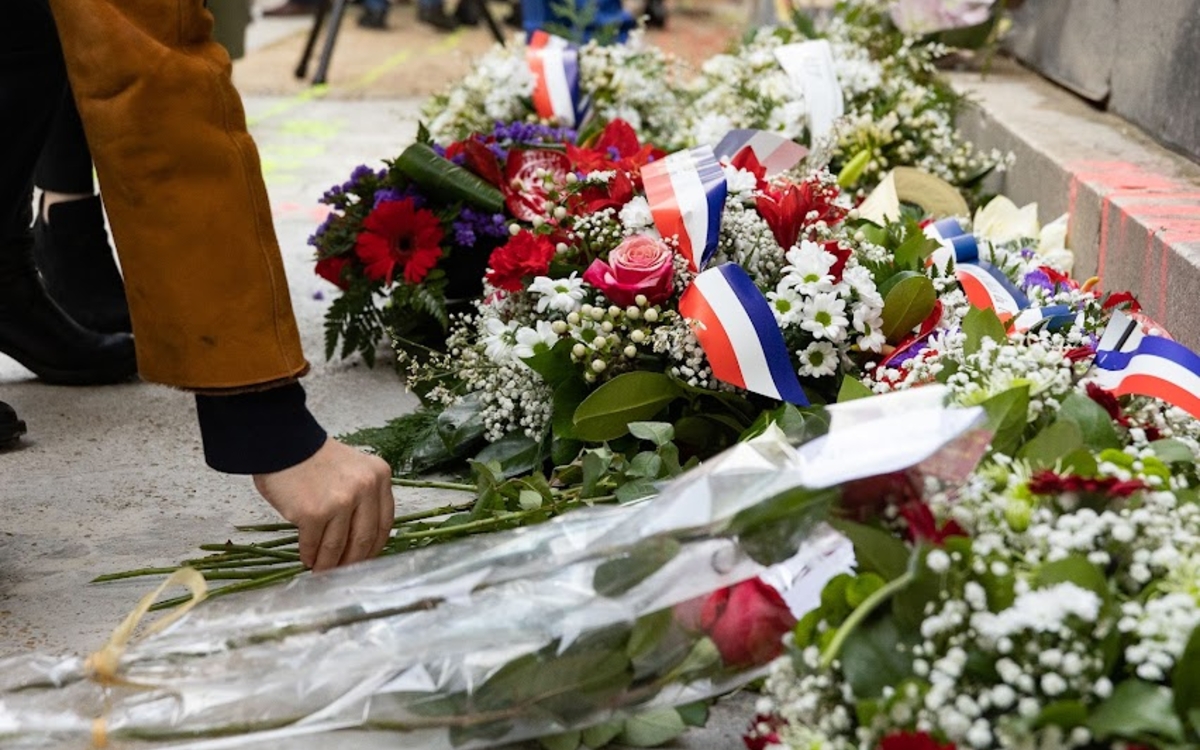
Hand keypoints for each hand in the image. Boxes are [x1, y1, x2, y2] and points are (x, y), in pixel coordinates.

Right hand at [253, 438, 393, 570]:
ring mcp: (340, 501)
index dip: (375, 546)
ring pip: (338, 546)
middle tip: (344, 571)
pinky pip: (314, 544)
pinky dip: (311, 555)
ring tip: (323, 570)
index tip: (366, 558)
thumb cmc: (314, 458)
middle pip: (364, 538)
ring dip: (329, 564)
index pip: (384, 522)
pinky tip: (308, 559)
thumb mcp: (354, 469)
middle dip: (353, 561)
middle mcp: (364, 488)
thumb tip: (363, 540)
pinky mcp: (313, 513)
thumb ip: (365, 497)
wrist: (282, 444)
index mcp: (379, 476)